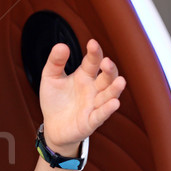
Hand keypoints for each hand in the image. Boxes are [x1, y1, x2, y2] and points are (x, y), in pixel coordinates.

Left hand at [39, 39, 125, 154]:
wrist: (52, 127)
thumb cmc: (55, 100)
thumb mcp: (50, 78)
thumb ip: (55, 63)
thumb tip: (61, 45)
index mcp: (84, 76)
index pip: (92, 62)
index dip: (94, 53)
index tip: (92, 43)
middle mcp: (93, 89)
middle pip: (106, 77)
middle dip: (108, 70)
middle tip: (106, 62)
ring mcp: (94, 105)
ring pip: (108, 95)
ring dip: (114, 89)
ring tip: (120, 81)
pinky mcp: (91, 121)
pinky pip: (101, 115)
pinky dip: (107, 109)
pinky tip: (114, 103)